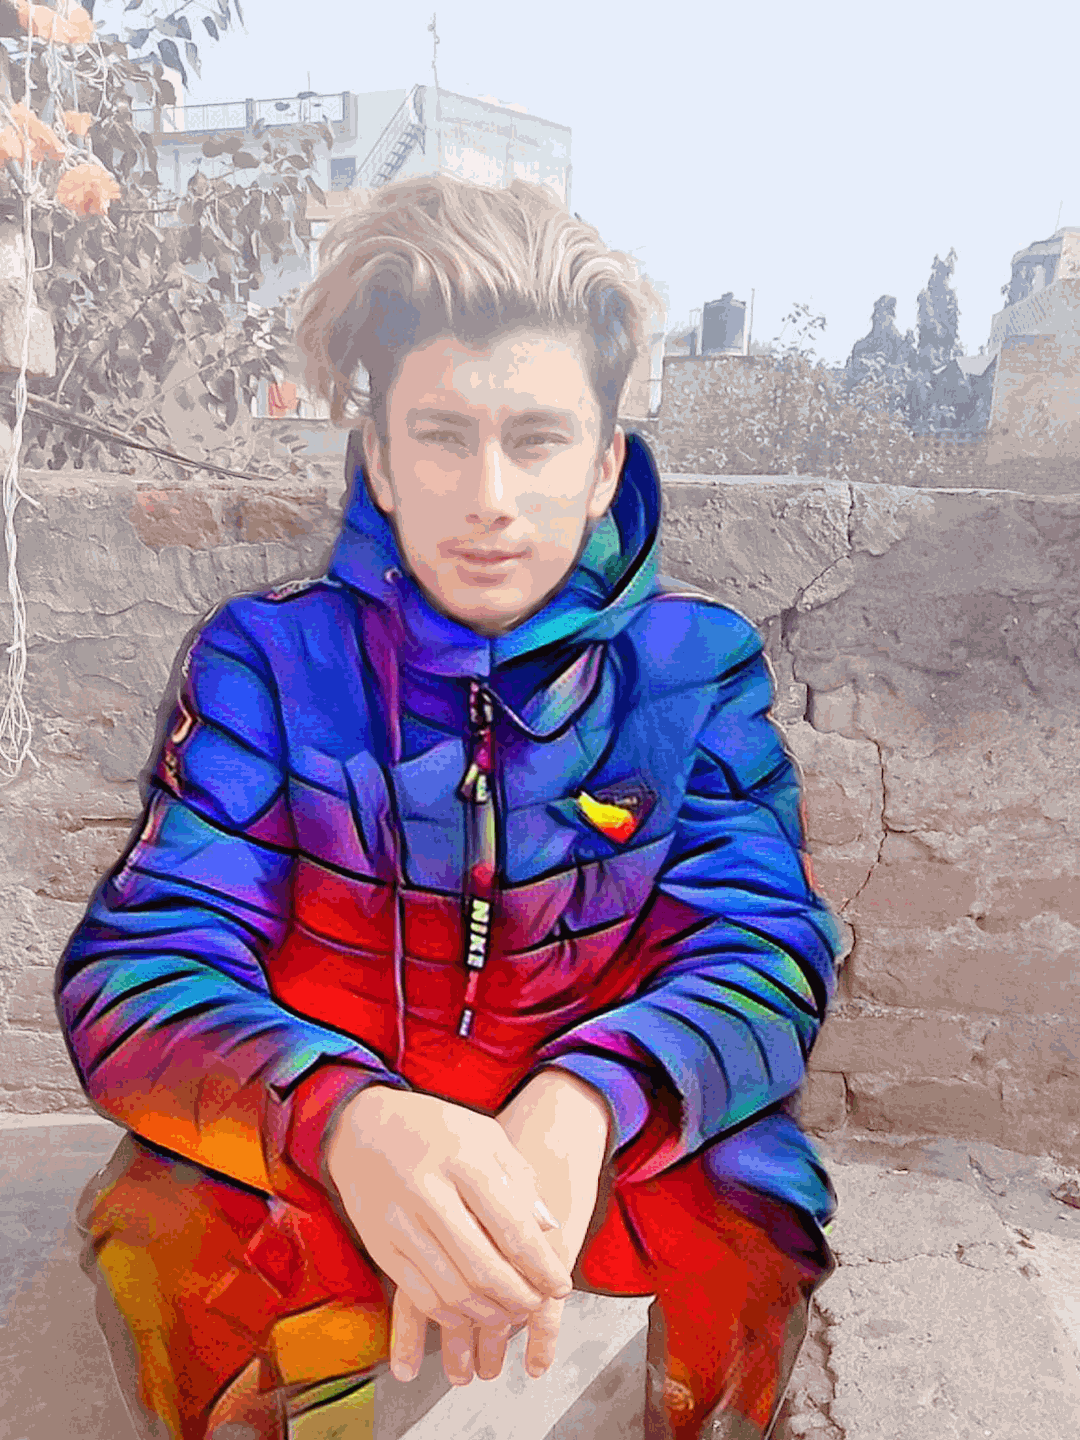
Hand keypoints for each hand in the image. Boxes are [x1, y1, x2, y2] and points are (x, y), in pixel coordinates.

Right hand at [325, 1086, 572, 1381]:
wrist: (364, 1127)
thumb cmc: (436, 1130)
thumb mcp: (485, 1135)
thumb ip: (521, 1179)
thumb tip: (550, 1229)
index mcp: (464, 1159)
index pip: (512, 1226)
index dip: (541, 1265)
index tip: (561, 1286)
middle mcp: (429, 1192)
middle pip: (483, 1267)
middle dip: (519, 1297)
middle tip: (537, 1305)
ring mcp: (400, 1222)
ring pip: (452, 1289)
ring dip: (488, 1313)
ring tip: (511, 1313)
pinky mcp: (380, 1246)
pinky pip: (421, 1296)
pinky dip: (453, 1315)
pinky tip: (473, 1312)